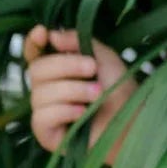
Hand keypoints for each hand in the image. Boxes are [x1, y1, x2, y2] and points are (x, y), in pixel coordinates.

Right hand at [23, 26, 135, 166]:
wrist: (134, 121)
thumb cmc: (121, 89)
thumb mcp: (103, 57)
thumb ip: (77, 41)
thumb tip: (51, 34)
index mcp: (58, 69)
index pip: (34, 54)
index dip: (32, 43)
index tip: (42, 32)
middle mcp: (48, 89)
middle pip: (36, 70)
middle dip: (66, 66)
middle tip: (93, 68)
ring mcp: (46, 113)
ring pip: (40, 94)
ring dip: (73, 90)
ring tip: (98, 94)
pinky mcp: (47, 135)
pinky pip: (42, 117)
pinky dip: (64, 111)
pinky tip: (83, 113)